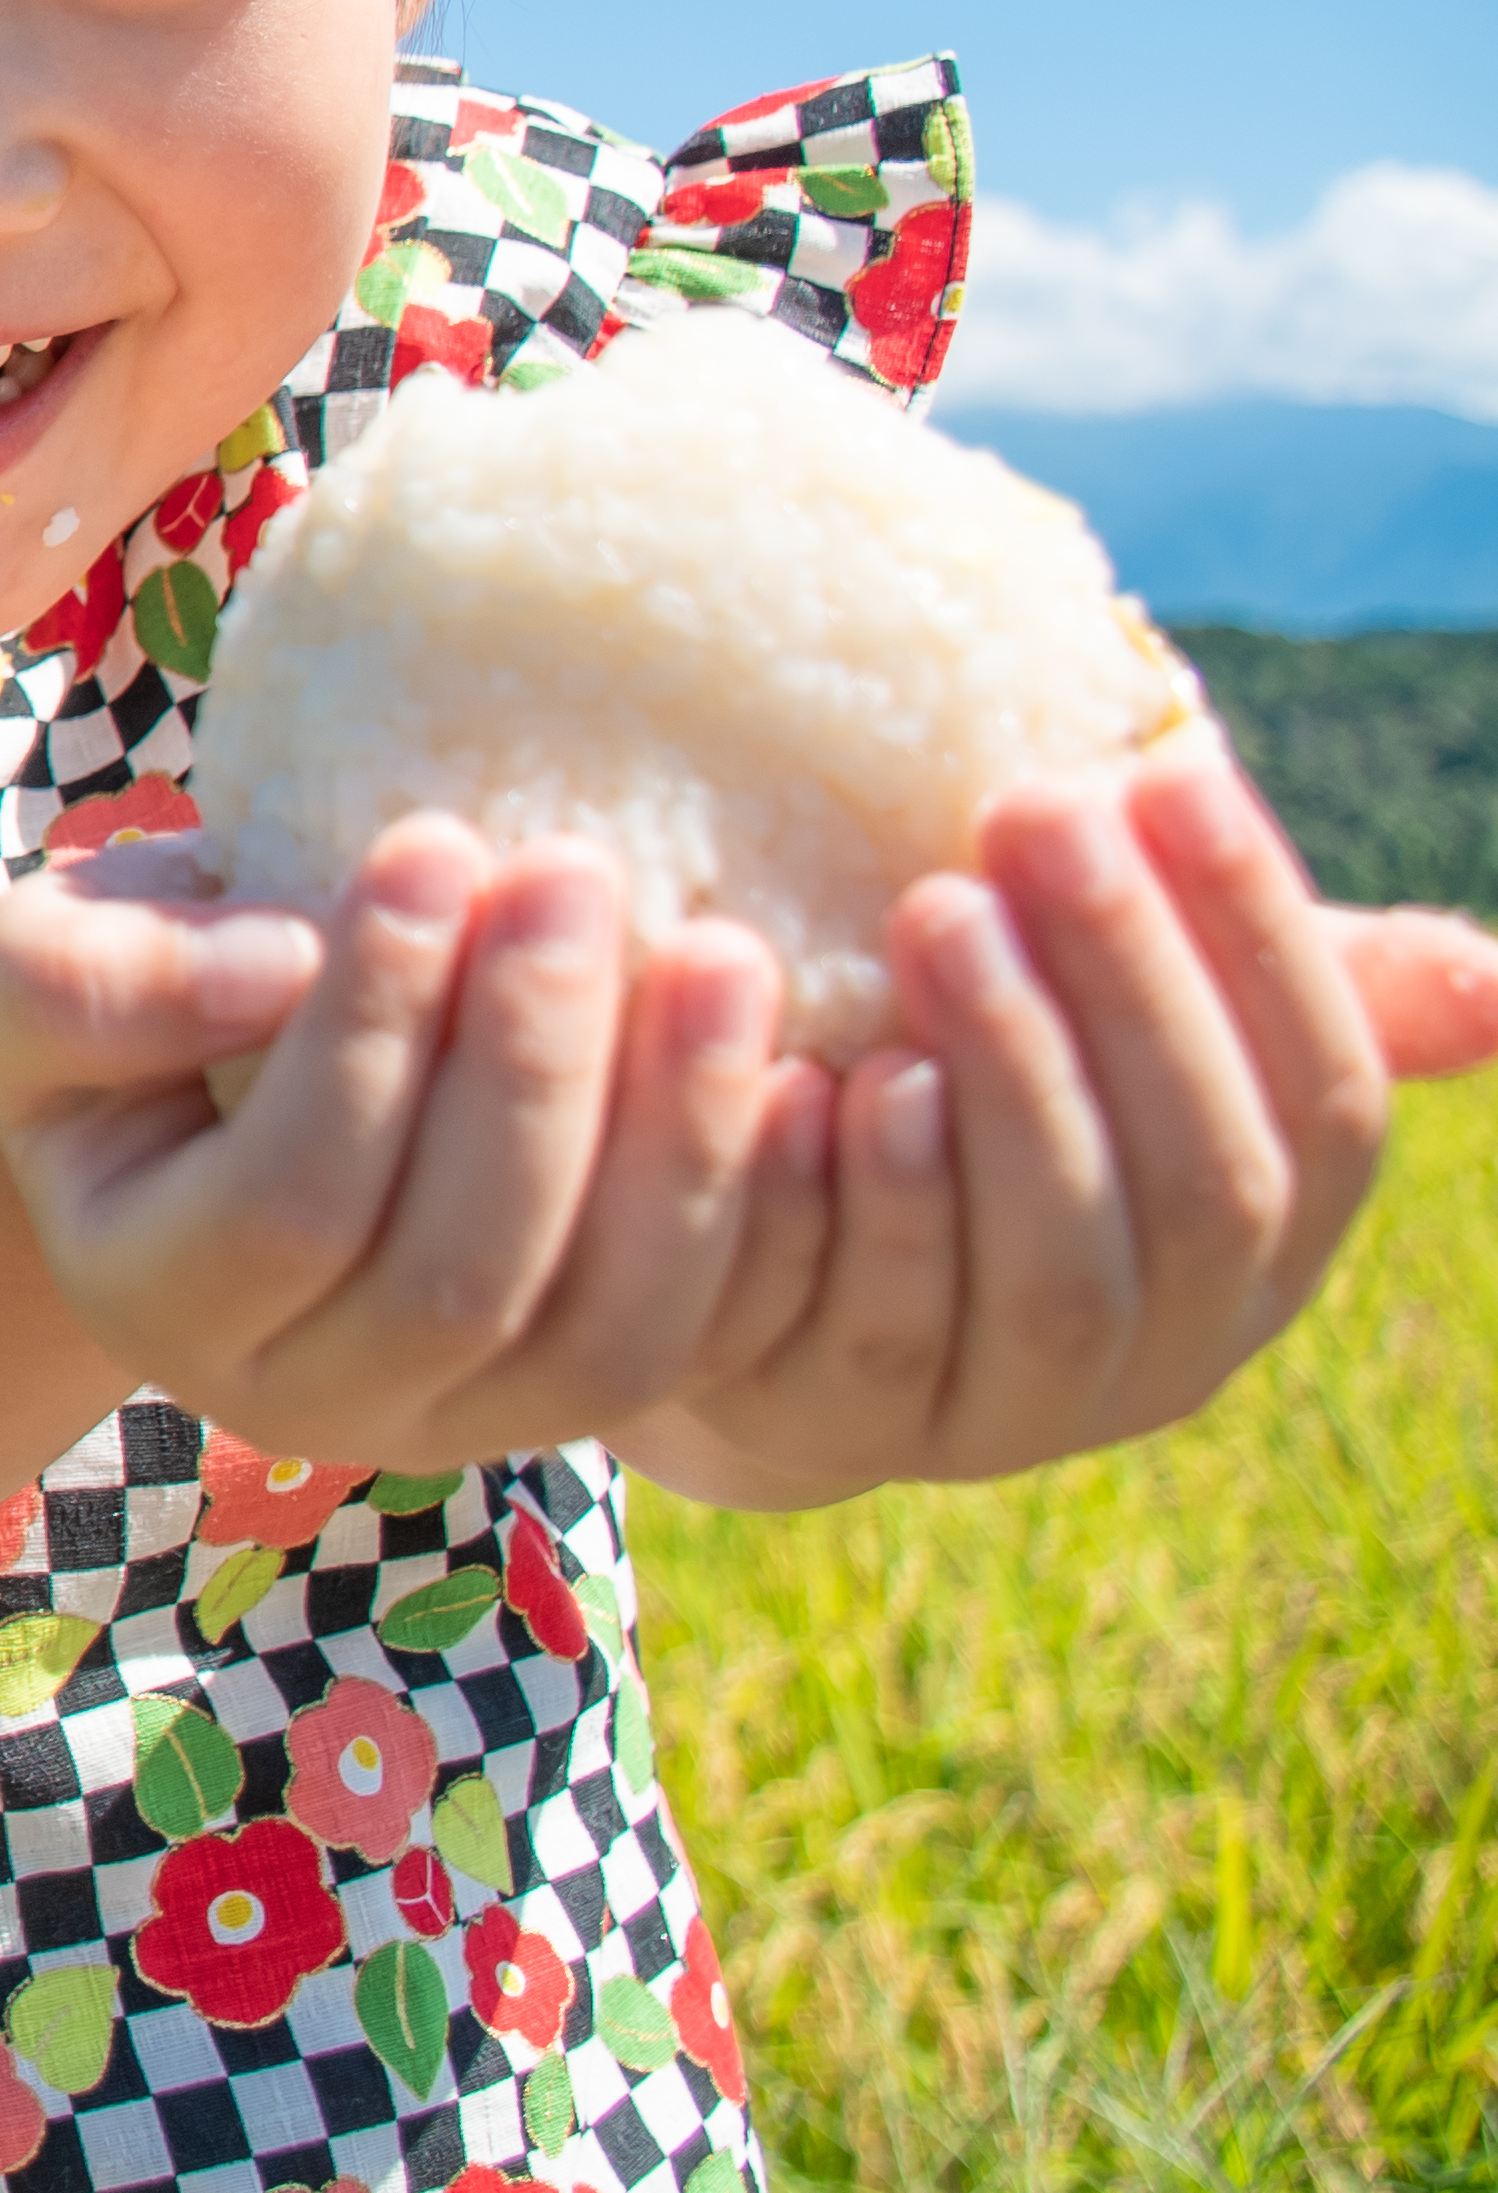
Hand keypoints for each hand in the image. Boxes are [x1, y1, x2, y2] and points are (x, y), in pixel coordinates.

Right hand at [0, 820, 820, 1472]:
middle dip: (535, 1068)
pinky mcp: (605, 1391)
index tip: (431, 839)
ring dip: (679, 1138)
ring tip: (721, 947)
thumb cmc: (123, 996)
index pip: (288, 1200)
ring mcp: (475, 1422)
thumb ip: (103, 982)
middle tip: (580, 868)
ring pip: (610, 1333)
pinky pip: (724, 1340)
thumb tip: (285, 965)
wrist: (213, 1087)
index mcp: (156, 1300)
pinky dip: (779, 1215)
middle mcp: (312, 1404)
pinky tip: (809, 1065)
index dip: (372, 1034)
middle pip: (457, 1278)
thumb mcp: (38, 964)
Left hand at [632, 748, 1404, 1499]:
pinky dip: (873, 1199)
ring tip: (935, 911)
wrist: (768, 1285)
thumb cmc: (972, 1098)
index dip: (1262, 938)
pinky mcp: (849, 1422)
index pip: (1327, 1098)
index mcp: (1273, 1240)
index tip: (1173, 770)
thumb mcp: (1117, 1041)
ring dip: (1011, 1079)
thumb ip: (1262, 991)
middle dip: (1128, 985)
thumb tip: (1493, 976)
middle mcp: (1176, 1348)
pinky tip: (832, 1075)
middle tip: (1034, 812)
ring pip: (1058, 1270)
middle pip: (1199, 1181)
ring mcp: (1020, 1407)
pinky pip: (879, 1326)